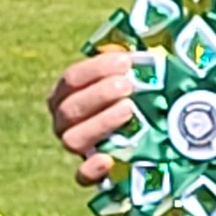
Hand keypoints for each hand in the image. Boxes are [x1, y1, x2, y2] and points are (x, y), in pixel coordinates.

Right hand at [48, 51, 140, 183]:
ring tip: (129, 110)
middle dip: (98, 95)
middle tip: (128, 86)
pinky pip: (82, 176)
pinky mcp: (91, 173)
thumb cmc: (138, 96)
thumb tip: (146, 39)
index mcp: (67, 94)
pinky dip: (92, 169)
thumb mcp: (134, 76)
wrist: (151, 137)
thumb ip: (131, 61)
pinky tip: (108, 159)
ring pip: (72, 139)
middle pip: (69, 109)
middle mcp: (65, 122)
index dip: (96, 69)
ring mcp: (77, 148)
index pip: (71, 79)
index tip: (125, 62)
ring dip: (100, 123)